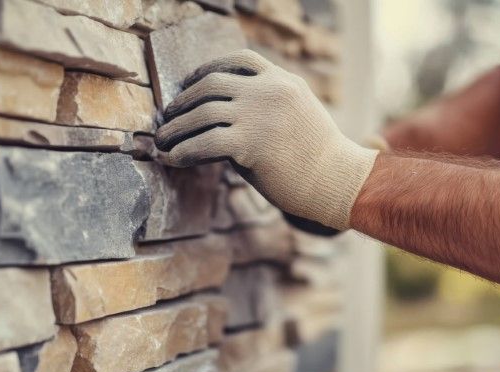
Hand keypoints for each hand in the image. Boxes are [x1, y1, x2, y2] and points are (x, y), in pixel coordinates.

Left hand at [154, 50, 378, 229]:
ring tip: (161, 140)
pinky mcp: (249, 144)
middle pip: (212, 83)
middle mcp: (269, 91)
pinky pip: (203, 143)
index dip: (208, 69)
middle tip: (167, 116)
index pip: (239, 60)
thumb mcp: (295, 118)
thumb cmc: (318, 159)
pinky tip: (171, 159)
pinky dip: (182, 151)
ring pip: (202, 113)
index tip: (190, 83)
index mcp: (283, 81)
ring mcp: (258, 115)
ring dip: (175, 128)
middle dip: (184, 100)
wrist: (338, 182)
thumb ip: (264, 110)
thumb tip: (222, 122)